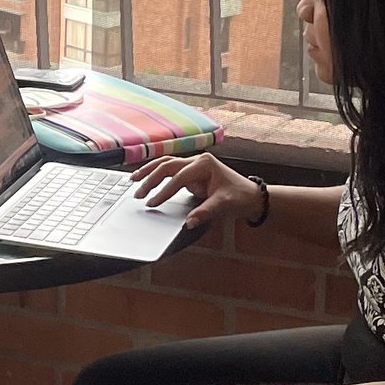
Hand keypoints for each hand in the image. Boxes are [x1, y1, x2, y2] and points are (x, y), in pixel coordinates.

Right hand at [130, 152, 262, 226]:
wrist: (251, 196)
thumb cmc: (240, 197)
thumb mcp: (224, 205)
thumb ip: (205, 212)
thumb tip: (189, 222)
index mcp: (204, 165)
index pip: (179, 177)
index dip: (164, 190)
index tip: (153, 203)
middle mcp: (197, 161)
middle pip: (167, 165)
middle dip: (151, 179)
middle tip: (138, 194)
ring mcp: (193, 165)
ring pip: (165, 164)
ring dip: (149, 171)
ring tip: (133, 180)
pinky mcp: (190, 172)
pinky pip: (169, 170)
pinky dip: (156, 174)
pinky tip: (144, 179)